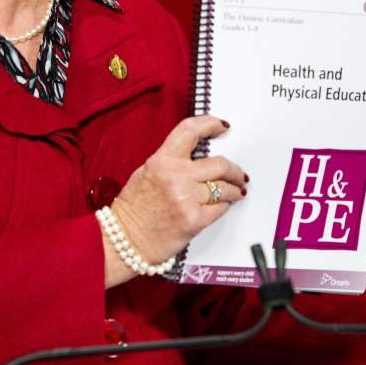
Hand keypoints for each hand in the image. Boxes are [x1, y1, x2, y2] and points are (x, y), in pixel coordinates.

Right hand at [110, 115, 246, 267]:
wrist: (127, 240)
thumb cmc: (134, 208)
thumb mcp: (147, 172)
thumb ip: (171, 161)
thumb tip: (198, 156)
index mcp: (162, 160)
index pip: (191, 131)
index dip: (211, 124)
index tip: (222, 126)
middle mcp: (176, 176)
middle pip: (220, 164)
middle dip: (234, 170)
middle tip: (238, 174)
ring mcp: (186, 198)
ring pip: (225, 188)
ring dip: (234, 190)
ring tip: (235, 192)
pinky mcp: (194, 220)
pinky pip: (221, 208)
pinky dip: (224, 206)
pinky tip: (221, 206)